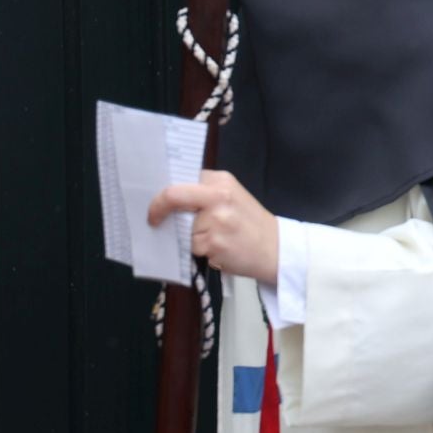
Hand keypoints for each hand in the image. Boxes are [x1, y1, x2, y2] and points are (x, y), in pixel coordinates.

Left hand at [148, 170, 279, 282]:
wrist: (278, 249)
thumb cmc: (252, 225)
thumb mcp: (233, 198)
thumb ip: (205, 194)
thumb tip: (168, 201)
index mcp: (222, 181)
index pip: (180, 180)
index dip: (164, 193)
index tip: (157, 204)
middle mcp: (218, 195)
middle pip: (173, 197)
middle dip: (157, 210)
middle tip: (154, 221)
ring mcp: (215, 219)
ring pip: (181, 228)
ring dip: (191, 238)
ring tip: (216, 239)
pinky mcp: (213, 242)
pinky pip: (192, 247)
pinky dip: (202, 252)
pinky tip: (221, 250)